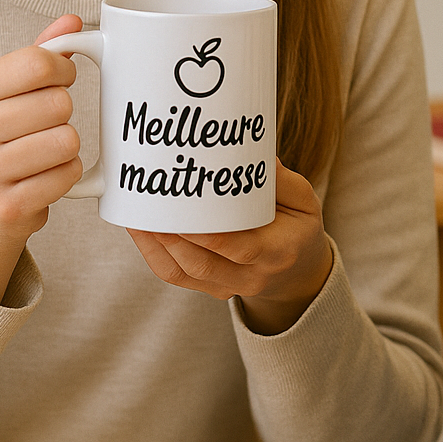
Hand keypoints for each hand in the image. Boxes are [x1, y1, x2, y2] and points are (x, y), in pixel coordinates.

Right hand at [0, 14, 86, 302]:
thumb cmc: (1, 134)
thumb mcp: (9, 89)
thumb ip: (41, 52)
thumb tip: (73, 21)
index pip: (38, 62)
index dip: (63, 70)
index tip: (59, 81)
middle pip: (58, 103)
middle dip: (64, 111)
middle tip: (47, 122)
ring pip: (68, 140)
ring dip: (68, 145)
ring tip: (45, 149)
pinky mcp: (7, 207)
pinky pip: (68, 175)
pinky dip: (67, 174)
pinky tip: (46, 175)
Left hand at [127, 160, 334, 334]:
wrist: (298, 274)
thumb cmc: (299, 231)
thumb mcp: (305, 202)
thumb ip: (282, 181)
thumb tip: (258, 154)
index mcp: (276, 253)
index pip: (238, 248)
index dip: (206, 234)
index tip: (181, 209)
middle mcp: (251, 276)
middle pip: (201, 264)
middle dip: (169, 237)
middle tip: (147, 207)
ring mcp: (228, 287)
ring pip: (183, 273)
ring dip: (155, 245)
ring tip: (137, 216)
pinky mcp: (211, 289)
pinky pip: (176, 276)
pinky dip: (154, 254)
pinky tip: (141, 230)